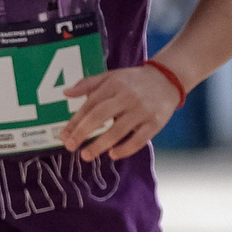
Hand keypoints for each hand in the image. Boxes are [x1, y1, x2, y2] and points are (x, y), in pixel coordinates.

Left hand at [62, 67, 180, 161]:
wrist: (168, 80)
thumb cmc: (134, 81)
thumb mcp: (111, 76)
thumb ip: (88, 84)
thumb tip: (66, 93)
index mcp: (114, 84)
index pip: (90, 104)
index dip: (75, 121)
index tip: (64, 135)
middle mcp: (127, 96)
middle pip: (100, 115)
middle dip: (82, 132)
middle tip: (70, 146)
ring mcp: (142, 110)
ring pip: (118, 130)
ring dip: (99, 144)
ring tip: (86, 155)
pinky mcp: (155, 123)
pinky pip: (139, 140)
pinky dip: (125, 149)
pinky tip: (112, 154)